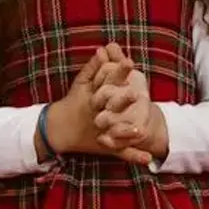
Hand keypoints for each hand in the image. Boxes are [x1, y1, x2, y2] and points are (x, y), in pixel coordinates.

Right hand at [42, 44, 151, 165]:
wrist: (59, 129)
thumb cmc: (74, 102)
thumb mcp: (81, 84)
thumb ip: (93, 67)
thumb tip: (103, 49)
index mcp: (94, 99)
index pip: (107, 84)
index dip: (119, 73)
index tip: (130, 62)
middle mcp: (97, 115)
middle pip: (110, 107)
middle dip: (123, 101)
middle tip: (138, 94)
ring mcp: (102, 132)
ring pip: (115, 132)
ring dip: (127, 132)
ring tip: (141, 131)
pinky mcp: (107, 146)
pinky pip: (121, 152)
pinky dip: (135, 156)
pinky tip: (148, 159)